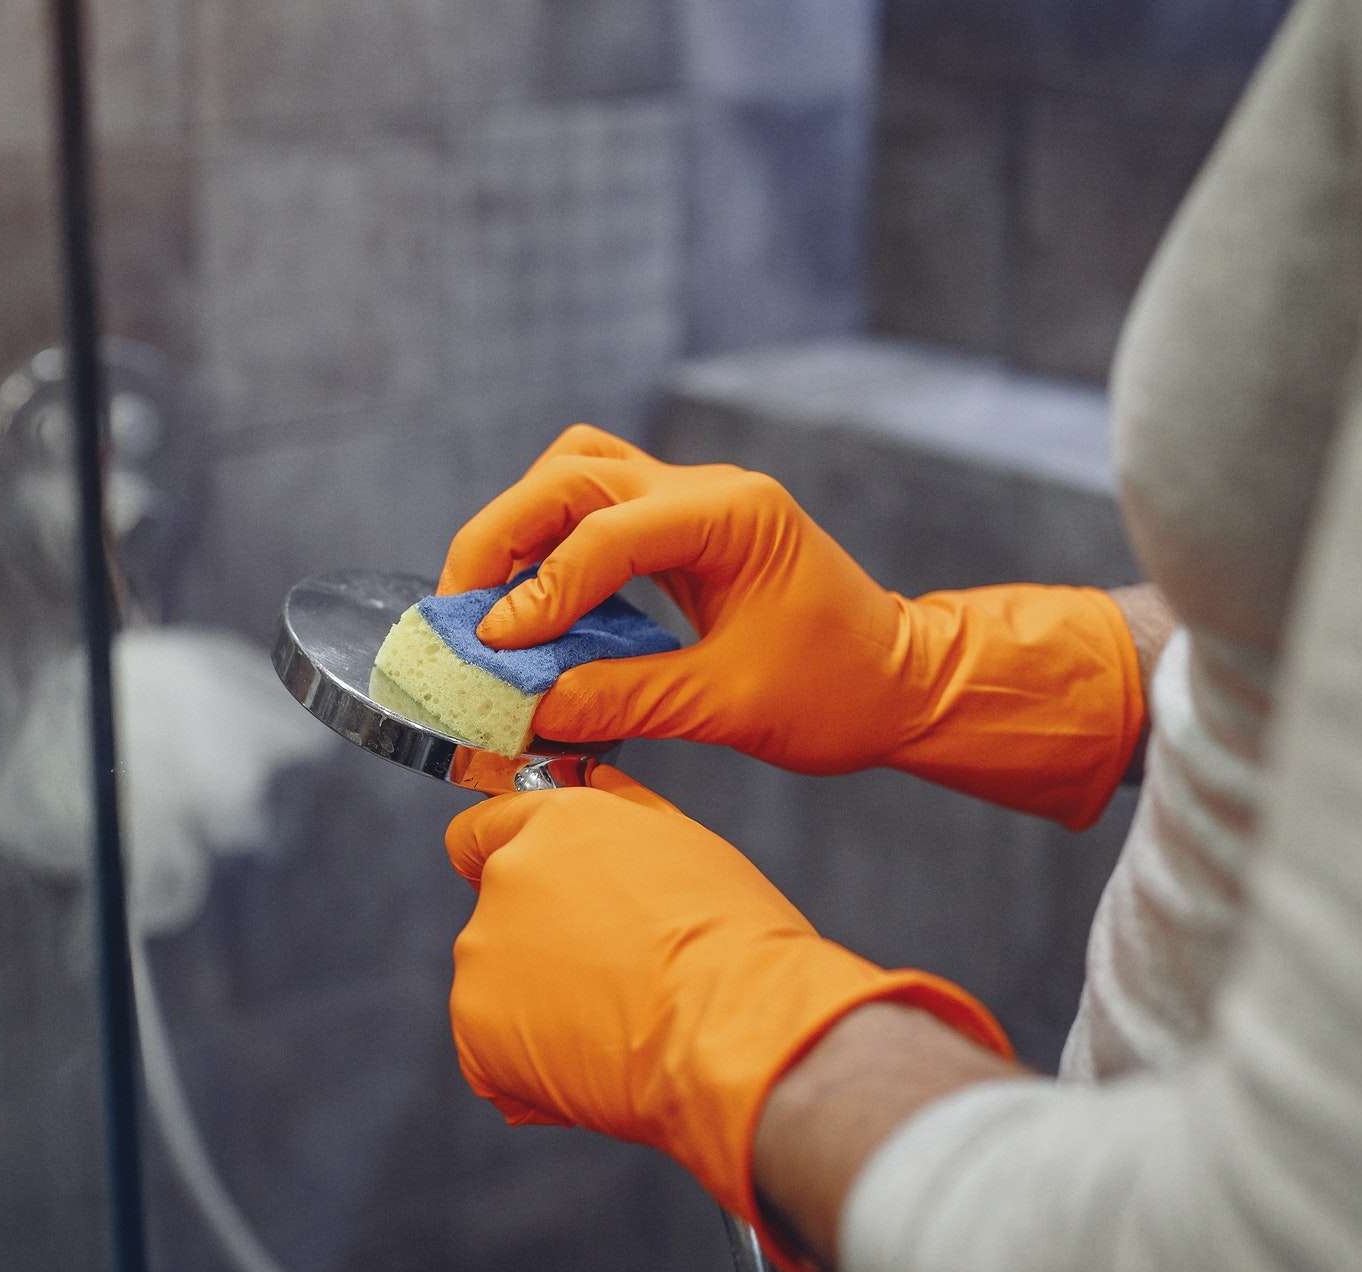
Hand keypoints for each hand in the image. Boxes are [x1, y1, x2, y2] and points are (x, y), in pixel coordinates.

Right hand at [440, 425, 1144, 827]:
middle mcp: (710, 491)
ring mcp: (696, 502)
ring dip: (521, 526)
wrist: (903, 683)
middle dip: (503, 536)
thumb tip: (528, 706)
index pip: (607, 533)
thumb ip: (624, 698)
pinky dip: (552, 545)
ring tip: (484, 598)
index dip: (540, 590)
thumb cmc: (838, 693)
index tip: (491, 644)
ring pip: (580, 473)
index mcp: (735, 517)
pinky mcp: (684, 529)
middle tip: (458, 608)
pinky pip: (598, 510)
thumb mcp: (727, 707)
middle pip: (574, 474)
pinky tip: (531, 603)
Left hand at [444, 764, 1007, 1231]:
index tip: (540, 874)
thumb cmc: (748, 938)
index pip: (486, 818)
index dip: (518, 847)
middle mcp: (504, 882)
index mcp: (554, 822)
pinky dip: (534, 1053)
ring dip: (543, 991)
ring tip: (627, 1017)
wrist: (758, 1035)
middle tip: (619, 963)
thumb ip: (617, 817)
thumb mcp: (681, 844)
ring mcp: (488, 961)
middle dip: (543, 925)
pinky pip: (499, 1044)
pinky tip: (604, 1058)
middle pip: (498, 899)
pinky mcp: (487, 1036)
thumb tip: (583, 785)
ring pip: (502, 973)